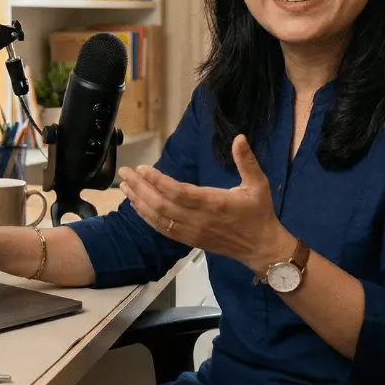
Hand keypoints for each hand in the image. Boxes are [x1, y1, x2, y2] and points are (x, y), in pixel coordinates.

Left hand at [118, 134, 294, 272]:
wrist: (260, 248)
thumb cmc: (259, 213)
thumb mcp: (258, 184)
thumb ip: (246, 161)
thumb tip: (239, 137)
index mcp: (214, 203)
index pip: (178, 192)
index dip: (157, 180)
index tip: (142, 168)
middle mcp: (198, 219)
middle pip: (161, 204)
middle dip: (140, 188)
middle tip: (124, 172)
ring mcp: (191, 232)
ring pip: (158, 218)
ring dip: (138, 201)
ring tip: (124, 186)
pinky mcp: (188, 240)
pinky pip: (162, 229)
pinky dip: (146, 217)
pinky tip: (136, 205)